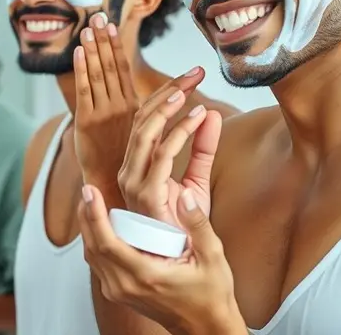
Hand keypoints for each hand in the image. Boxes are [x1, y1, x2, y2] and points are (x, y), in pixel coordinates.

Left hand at [72, 13, 138, 196]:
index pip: (125, 70)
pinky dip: (82, 69)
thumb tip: (169, 95)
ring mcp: (104, 113)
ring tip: (88, 26)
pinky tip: (79, 51)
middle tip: (100, 15)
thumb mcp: (145, 134)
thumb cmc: (131, 164)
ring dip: (93, 47)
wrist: (113, 188)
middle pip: (111, 66)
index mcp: (133, 107)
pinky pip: (84, 90)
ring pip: (99, 73)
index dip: (117, 47)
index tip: (114, 24)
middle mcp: (120, 106)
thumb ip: (152, 112)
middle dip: (104, 39)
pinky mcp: (87, 122)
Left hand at [77, 185, 245, 334]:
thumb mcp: (213, 257)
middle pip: (93, 247)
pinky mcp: (118, 293)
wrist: (205, 327)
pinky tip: (98, 225)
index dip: (95, 215)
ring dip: (87, 228)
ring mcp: (120, 292)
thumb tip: (186, 195)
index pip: (108, 243)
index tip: (91, 191)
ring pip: (91, 256)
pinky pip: (98, 264)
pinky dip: (94, 241)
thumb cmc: (211, 295)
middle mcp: (127, 286)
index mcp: (147, 275)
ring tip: (90, 202)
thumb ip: (198, 224)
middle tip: (88, 189)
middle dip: (86, 215)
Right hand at [117, 67, 221, 228]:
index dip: (165, 95)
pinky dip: (180, 133)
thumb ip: (202, 148)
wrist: (188, 268)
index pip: (144, 120)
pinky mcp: (147, 196)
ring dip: (167, 107)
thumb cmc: (187, 229)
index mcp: (137, 165)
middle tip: (192, 73)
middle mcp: (130, 171)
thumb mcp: (198, 180)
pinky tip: (197, 118)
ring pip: (145, 133)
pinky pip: (161, 156)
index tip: (191, 76)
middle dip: (166, 93)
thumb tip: (209, 114)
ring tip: (188, 89)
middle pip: (141, 120)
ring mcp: (134, 183)